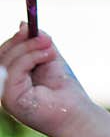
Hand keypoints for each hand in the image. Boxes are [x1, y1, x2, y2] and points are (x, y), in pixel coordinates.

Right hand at [0, 22, 91, 136]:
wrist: (76, 112)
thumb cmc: (65, 89)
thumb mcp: (49, 58)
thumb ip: (38, 43)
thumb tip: (22, 24)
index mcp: (12, 78)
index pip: (3, 54)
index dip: (14, 39)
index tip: (29, 26)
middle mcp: (4, 87)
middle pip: (2, 56)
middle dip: (22, 42)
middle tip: (44, 36)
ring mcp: (5, 94)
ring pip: (7, 62)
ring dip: (29, 49)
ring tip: (49, 46)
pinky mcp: (10, 99)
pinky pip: (13, 72)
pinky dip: (30, 58)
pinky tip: (48, 55)